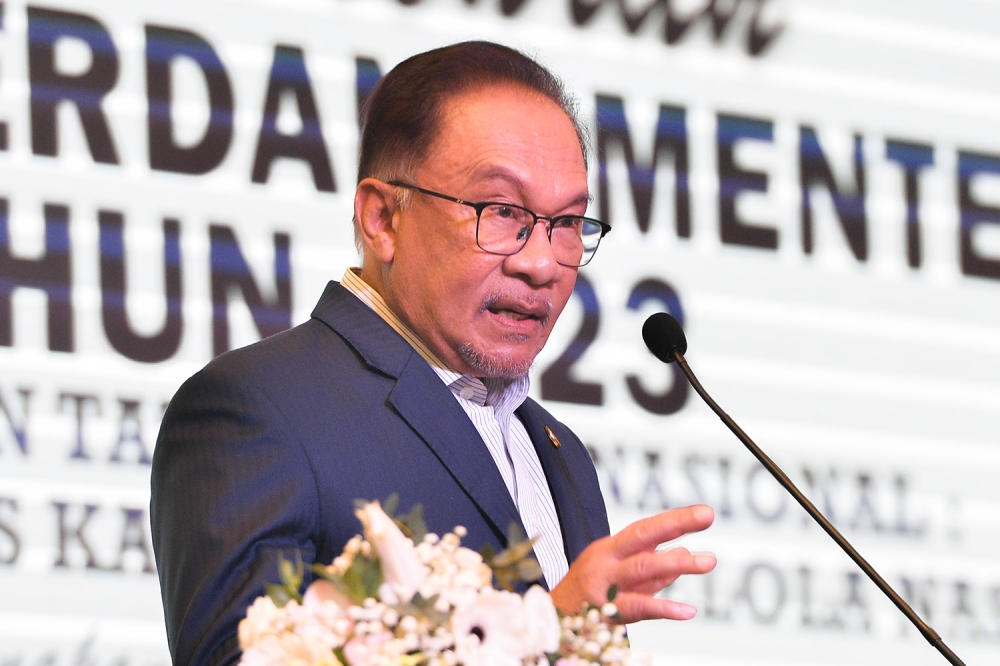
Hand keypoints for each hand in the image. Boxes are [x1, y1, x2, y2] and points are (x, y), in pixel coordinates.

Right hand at [550, 504, 715, 622]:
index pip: (645, 528)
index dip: (675, 519)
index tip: (704, 513)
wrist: (550, 620)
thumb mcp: (616, 573)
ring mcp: (604, 586)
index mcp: (610, 549)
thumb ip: (652, 568)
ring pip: (641, 568)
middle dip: (675, 524)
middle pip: (642, 538)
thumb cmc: (587, 594)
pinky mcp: (604, 613)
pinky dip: (663, 608)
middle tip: (706, 516)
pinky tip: (687, 611)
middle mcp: (606, 561)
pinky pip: (637, 607)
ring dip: (675, 562)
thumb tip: (684, 552)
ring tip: (706, 561)